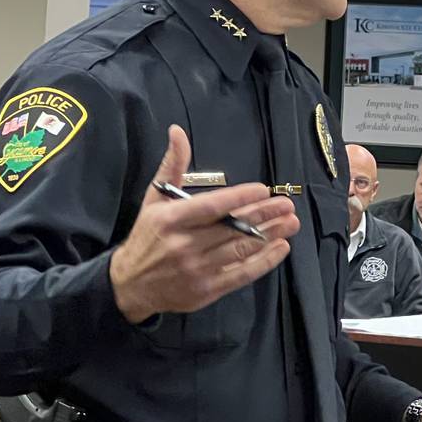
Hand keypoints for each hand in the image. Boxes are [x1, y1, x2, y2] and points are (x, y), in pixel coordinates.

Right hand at [109, 126, 300, 324]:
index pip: (212, 206)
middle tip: (287, 204)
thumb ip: (172, 166)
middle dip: (264, 214)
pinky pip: (242, 274)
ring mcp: (197, 269)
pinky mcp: (207, 290)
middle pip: (233, 227)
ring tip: (290, 222)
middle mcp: (184, 245)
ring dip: (270, 235)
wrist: (131, 285)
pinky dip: (264, 261)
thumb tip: (178, 132)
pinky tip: (280, 248)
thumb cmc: (147, 236)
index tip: (263, 189)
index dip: (240, 197)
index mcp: (171, 220)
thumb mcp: (154, 199)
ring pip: (241, 249)